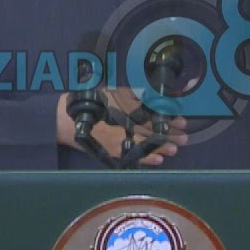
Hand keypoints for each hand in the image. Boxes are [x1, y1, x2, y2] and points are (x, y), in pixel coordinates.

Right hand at [56, 87, 188, 165]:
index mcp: (122, 105)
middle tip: (184, 135)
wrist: (65, 119)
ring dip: (159, 146)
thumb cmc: (90, 101)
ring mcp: (115, 138)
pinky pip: (130, 155)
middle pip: (148, 128)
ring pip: (142, 143)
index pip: (148, 111)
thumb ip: (130, 90)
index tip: (180, 117)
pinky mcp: (111, 150)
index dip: (165, 115)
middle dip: (168, 132)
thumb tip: (152, 89)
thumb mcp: (110, 89)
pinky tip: (158, 160)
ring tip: (175, 149)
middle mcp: (120, 122)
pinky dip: (145, 159)